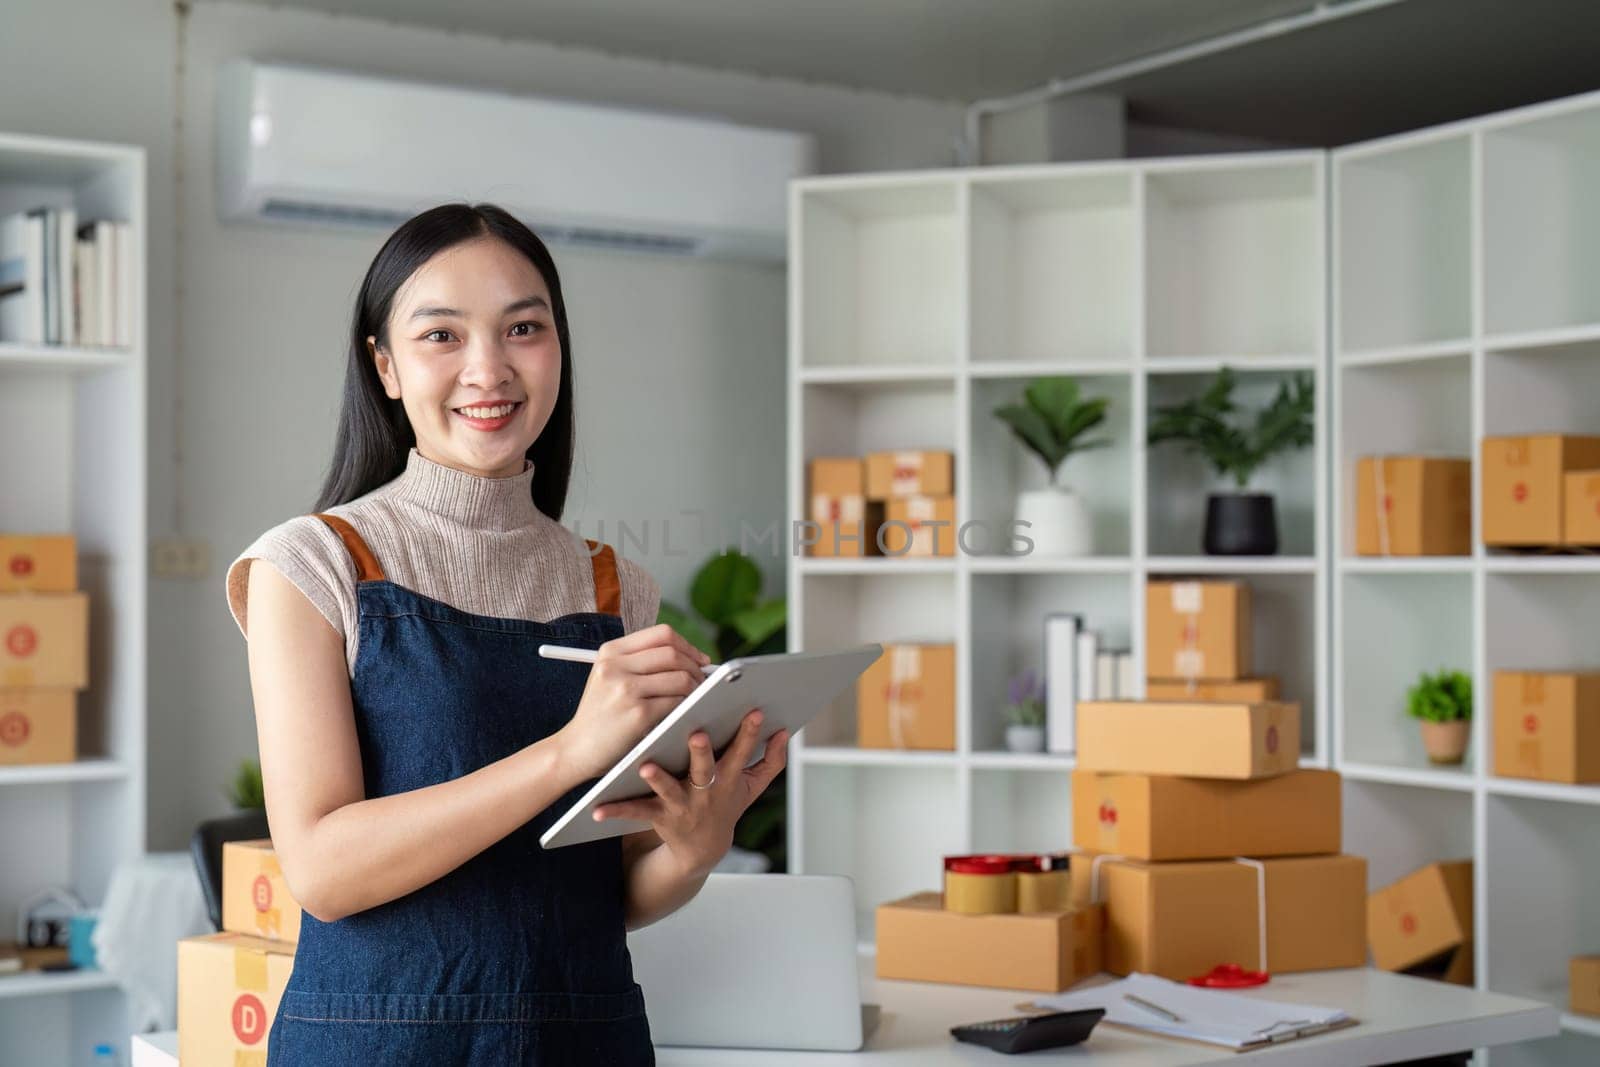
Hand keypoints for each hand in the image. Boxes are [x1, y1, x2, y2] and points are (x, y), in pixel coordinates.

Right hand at [554, 624, 710, 780]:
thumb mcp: (608, 677)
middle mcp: (615, 666)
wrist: (577, 748)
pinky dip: (687, 706)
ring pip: (680, 677)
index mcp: (610, 651)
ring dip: (696, 688)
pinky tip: (685, 712)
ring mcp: (626, 689)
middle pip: (673, 653)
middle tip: (703, 680)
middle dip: (695, 666)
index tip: (699, 659)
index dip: (687, 645)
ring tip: (696, 697)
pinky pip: (677, 702)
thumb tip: (690, 656)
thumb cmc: (601, 714)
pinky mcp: (638, 714)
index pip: (661, 634)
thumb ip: (640, 661)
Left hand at [592, 709, 787, 876]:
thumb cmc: (726, 806)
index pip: (740, 752)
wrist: (701, 850)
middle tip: (698, 733)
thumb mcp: (752, 787)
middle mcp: (706, 792)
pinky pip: (635, 812)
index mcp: (728, 779)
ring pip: (668, 790)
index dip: (748, 733)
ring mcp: (681, 805)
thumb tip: (785, 731)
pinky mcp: (658, 816)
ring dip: (658, 779)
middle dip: (703, 752)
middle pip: (705, 769)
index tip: (753, 710)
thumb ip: (771, 760)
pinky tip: (597, 808)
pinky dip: (616, 810)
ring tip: (645, 766)